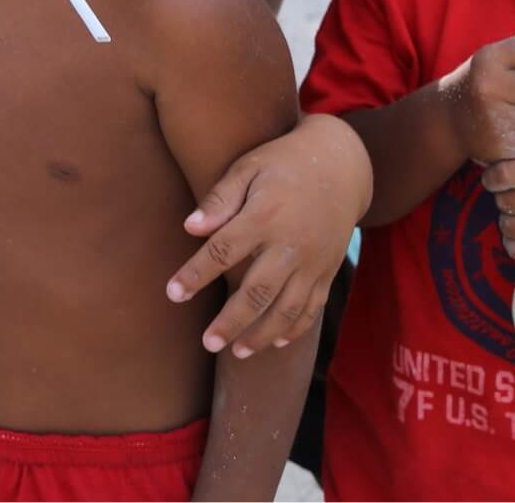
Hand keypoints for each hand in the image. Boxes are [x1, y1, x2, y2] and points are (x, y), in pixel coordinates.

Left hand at [166, 114, 370, 356]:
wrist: (342, 165)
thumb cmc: (284, 163)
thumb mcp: (249, 167)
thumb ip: (220, 198)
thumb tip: (189, 227)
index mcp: (265, 215)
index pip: (223, 251)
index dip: (195, 274)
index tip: (173, 293)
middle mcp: (291, 244)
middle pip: (257, 292)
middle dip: (230, 322)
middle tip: (207, 343)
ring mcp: (314, 261)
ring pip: (287, 308)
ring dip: (261, 335)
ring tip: (236, 352)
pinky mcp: (329, 270)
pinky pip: (312, 307)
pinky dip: (295, 329)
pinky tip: (275, 343)